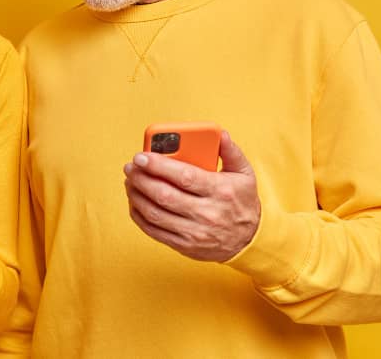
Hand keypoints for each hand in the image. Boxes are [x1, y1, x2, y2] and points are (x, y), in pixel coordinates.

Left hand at [123, 131, 260, 261]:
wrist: (250, 240)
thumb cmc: (242, 201)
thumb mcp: (245, 174)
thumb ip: (231, 151)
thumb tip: (220, 133)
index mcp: (221, 191)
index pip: (184, 176)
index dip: (158, 165)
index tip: (141, 156)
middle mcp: (208, 213)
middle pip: (165, 195)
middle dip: (141, 179)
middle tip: (130, 167)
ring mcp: (195, 232)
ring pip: (155, 214)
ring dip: (136, 196)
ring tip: (130, 181)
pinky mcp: (185, 245)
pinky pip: (155, 231)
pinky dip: (139, 215)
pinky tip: (135, 202)